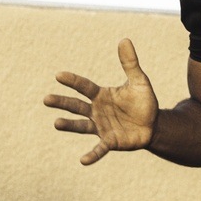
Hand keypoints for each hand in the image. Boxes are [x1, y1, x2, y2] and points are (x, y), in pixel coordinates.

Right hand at [44, 39, 157, 164]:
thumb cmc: (143, 102)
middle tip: (46, 99)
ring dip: (69, 125)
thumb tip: (124, 39)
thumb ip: (130, 63)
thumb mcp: (139, 81)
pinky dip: (92, 154)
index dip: (73, 81)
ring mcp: (101, 127)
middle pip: (76, 105)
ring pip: (81, 126)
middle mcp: (97, 111)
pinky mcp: (110, 141)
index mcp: (101, 95)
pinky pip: (99, 148)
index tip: (59, 75)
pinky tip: (83, 160)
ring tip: (56, 123)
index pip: (84, 86)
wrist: (154, 124)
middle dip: (62, 102)